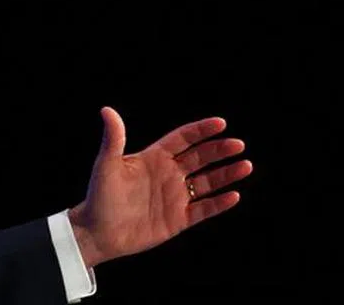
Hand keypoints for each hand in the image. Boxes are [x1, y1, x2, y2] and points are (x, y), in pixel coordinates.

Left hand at [67, 106, 251, 267]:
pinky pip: (203, 210)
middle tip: (238, 144)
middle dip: (220, 150)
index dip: (201, 130)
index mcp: (154, 157)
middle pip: (200, 158)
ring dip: (226, 174)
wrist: (97, 233)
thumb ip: (113, 139)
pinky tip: (234, 196)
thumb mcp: (106, 165)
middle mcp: (168, 174)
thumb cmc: (99, 196)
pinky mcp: (177, 219)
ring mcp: (174, 197)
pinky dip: (219, 204)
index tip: (221, 123)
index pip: (183, 139)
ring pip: (207, 182)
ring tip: (246, 165)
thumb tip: (107, 110)